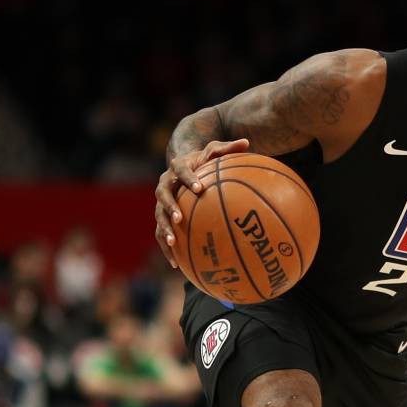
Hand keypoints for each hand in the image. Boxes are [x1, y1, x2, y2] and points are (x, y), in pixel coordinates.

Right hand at [154, 138, 249, 266]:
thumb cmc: (204, 159)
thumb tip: (247, 142)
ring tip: (173, 244)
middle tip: (178, 219)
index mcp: (178, 168)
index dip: (188, 179)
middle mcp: (165, 184)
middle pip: (162, 196)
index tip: (199, 187)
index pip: (181, 172)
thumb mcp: (215, 149)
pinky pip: (161, 233)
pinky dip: (167, 248)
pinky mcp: (162, 216)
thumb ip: (228, 147)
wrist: (183, 165)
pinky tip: (177, 264)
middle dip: (169, 208)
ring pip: (158, 217)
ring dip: (164, 230)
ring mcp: (161, 202)